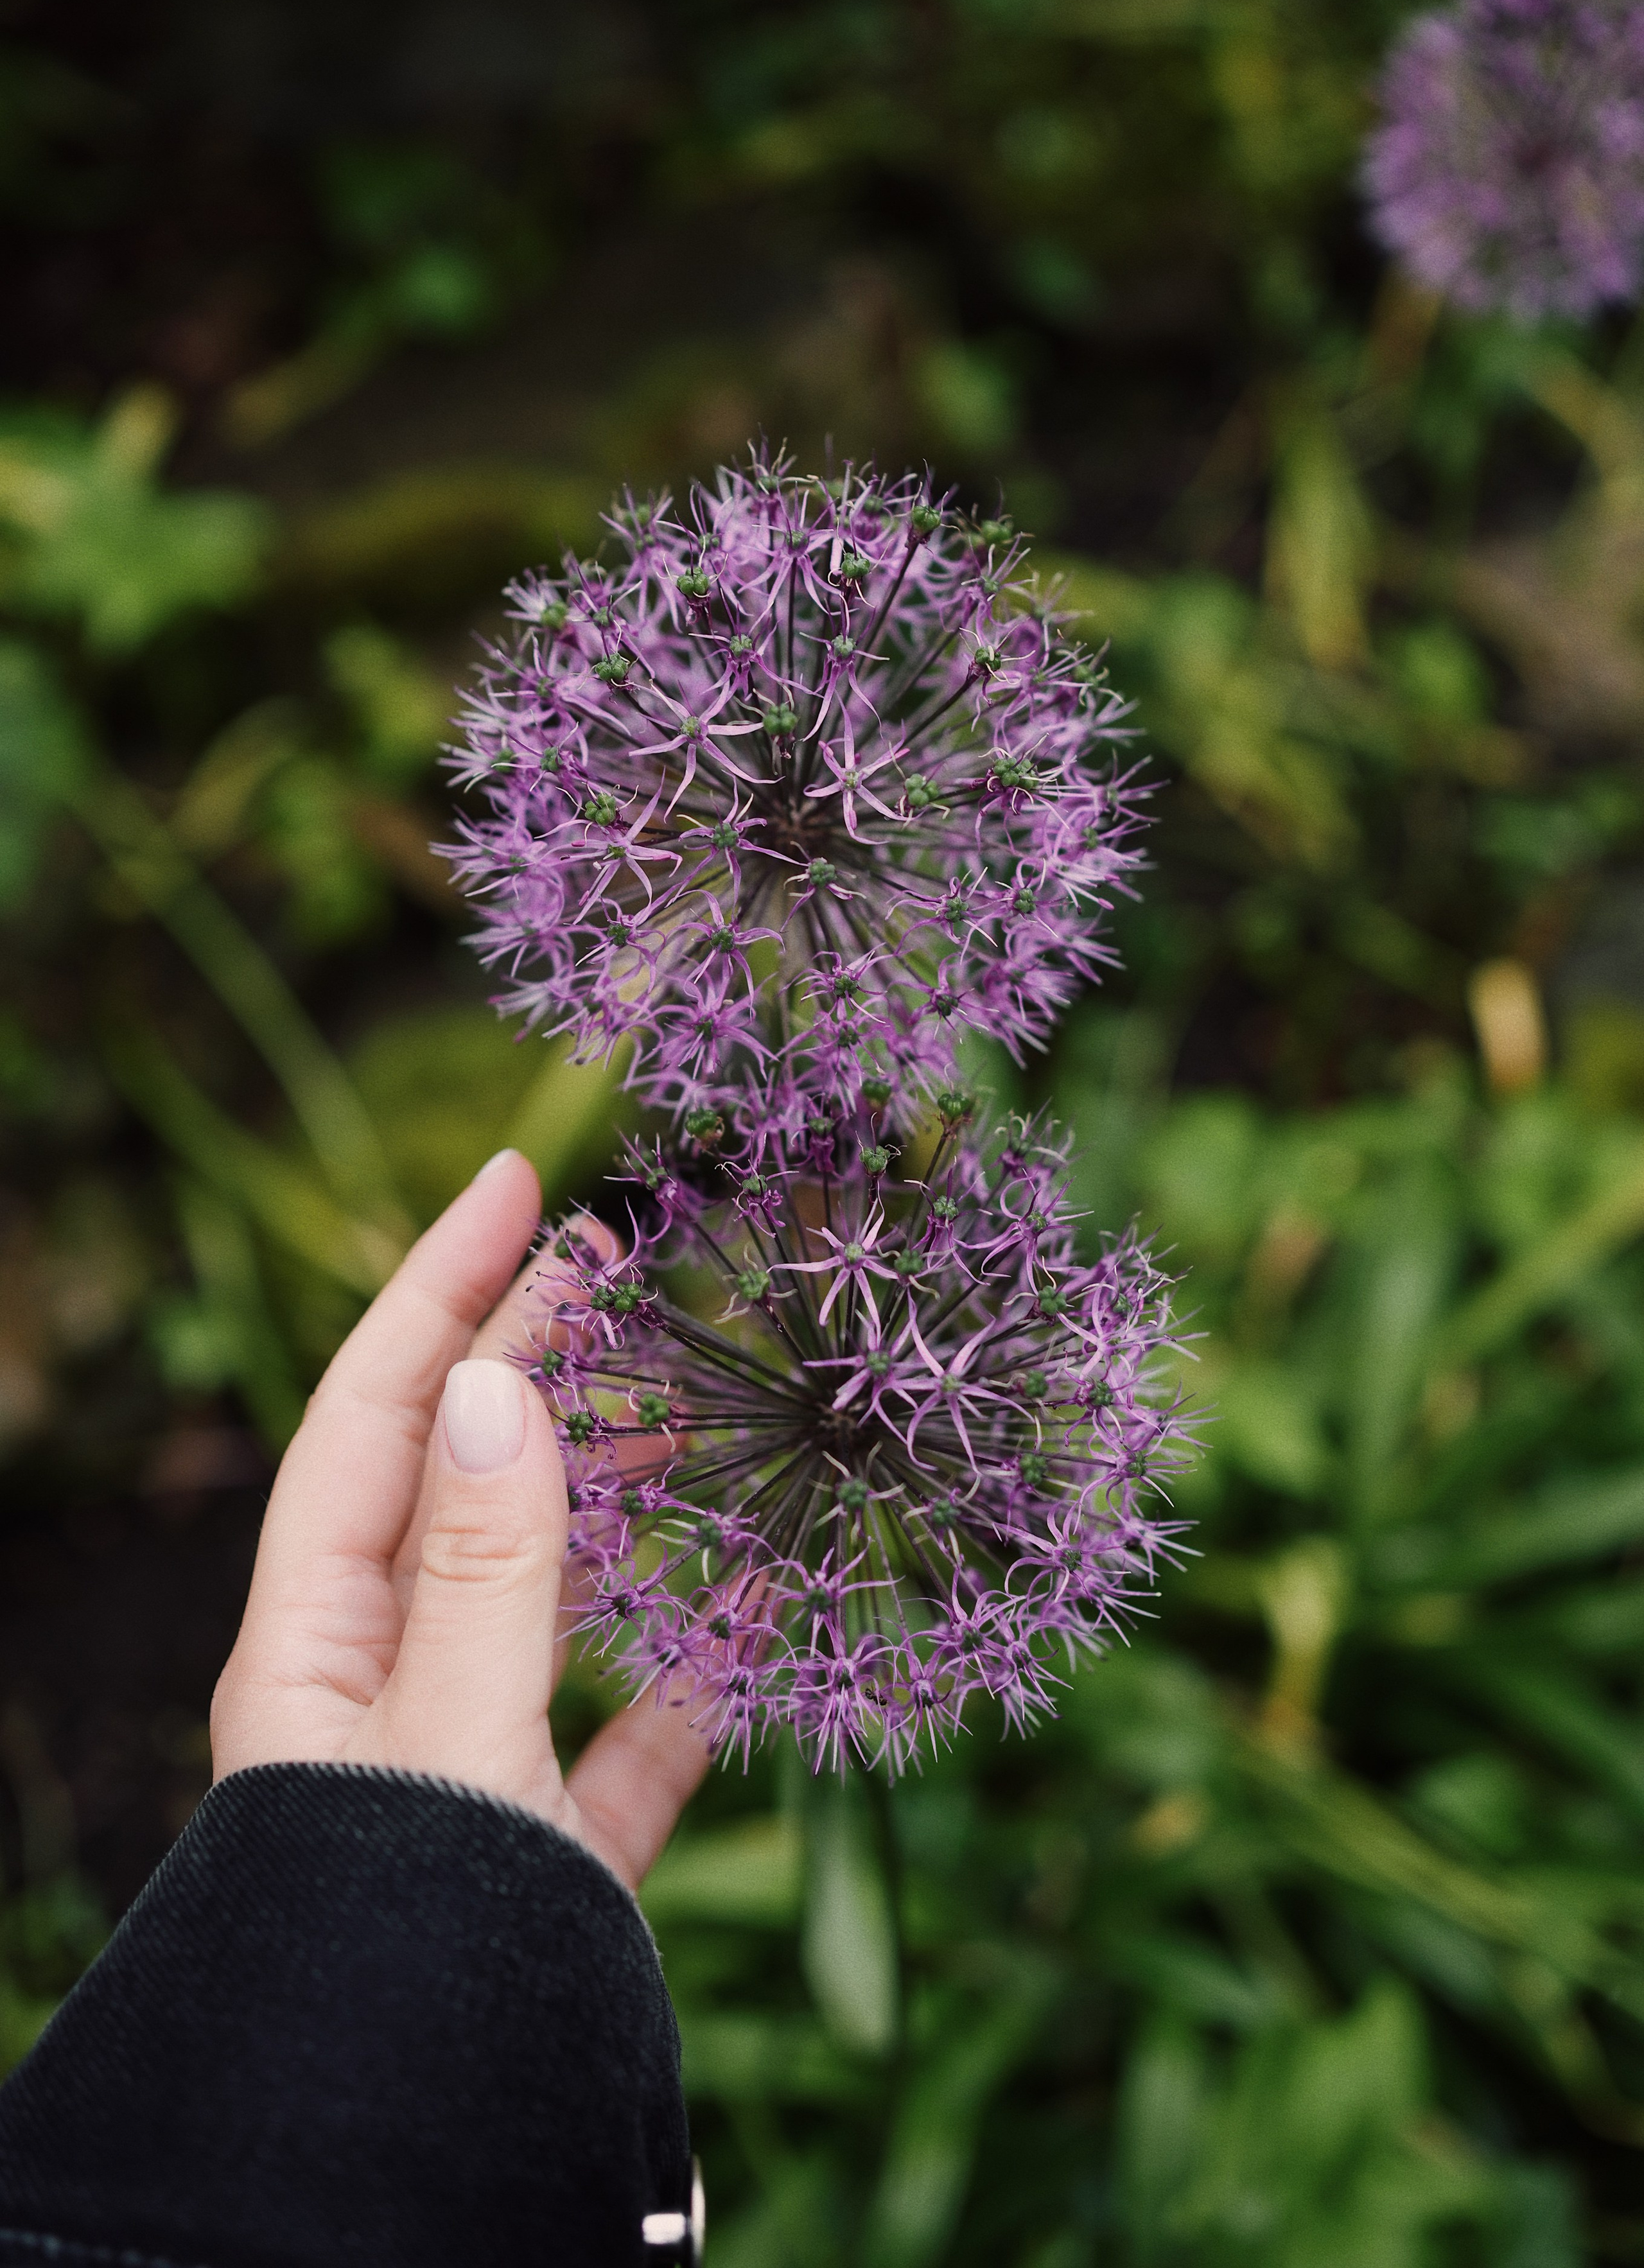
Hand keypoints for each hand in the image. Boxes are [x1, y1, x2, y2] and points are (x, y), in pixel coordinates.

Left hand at [210, 1148, 710, 1888]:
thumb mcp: (451, 1742)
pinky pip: (631, 1729)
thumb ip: (486, 1571)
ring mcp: (472, 1761)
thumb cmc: (409, 1946)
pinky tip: (767, 1611)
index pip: (378, 1414)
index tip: (522, 1178)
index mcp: (312, 1646)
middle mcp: (379, 1686)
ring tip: (701, 1408)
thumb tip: (503, 1386)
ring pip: (550, 1590)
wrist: (420, 2161)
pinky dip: (697, 1666)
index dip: (441, 1285)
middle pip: (463, 1481)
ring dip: (623, 1497)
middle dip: (539, 1364)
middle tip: (629, 1261)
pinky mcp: (555, 1848)